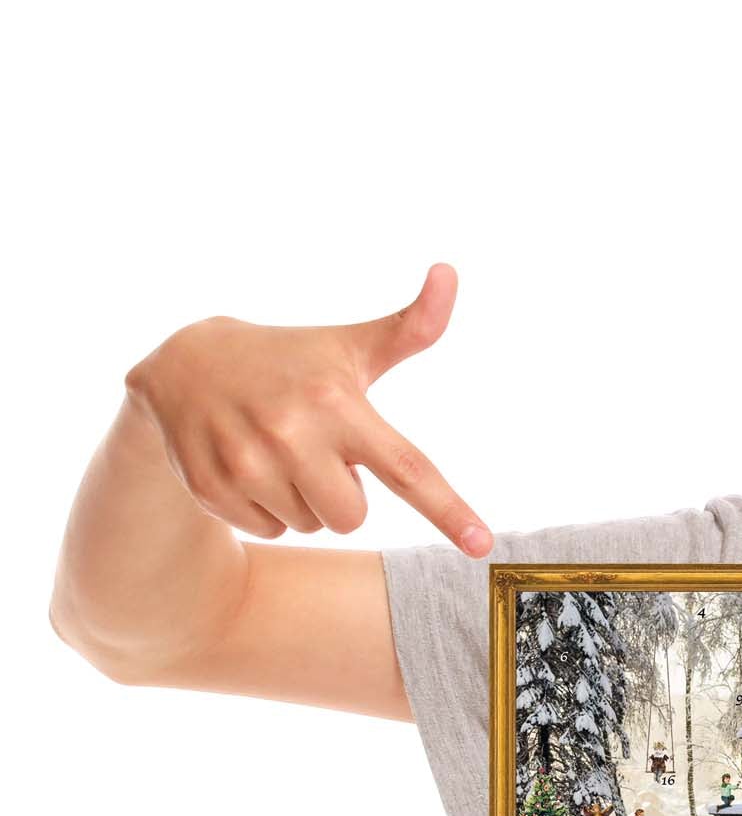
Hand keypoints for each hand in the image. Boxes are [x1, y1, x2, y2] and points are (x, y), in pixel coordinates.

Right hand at [123, 263, 491, 554]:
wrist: (184, 364)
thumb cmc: (291, 359)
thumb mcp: (350, 345)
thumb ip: (412, 326)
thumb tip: (450, 271)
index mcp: (337, 403)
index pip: (407, 467)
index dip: (448, 509)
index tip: (483, 544)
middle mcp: (290, 434)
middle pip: (353, 516)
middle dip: (345, 494)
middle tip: (319, 450)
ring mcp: (245, 464)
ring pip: (310, 526)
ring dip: (304, 500)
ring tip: (280, 451)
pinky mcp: (208, 488)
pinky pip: (269, 532)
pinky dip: (267, 508)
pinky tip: (249, 465)